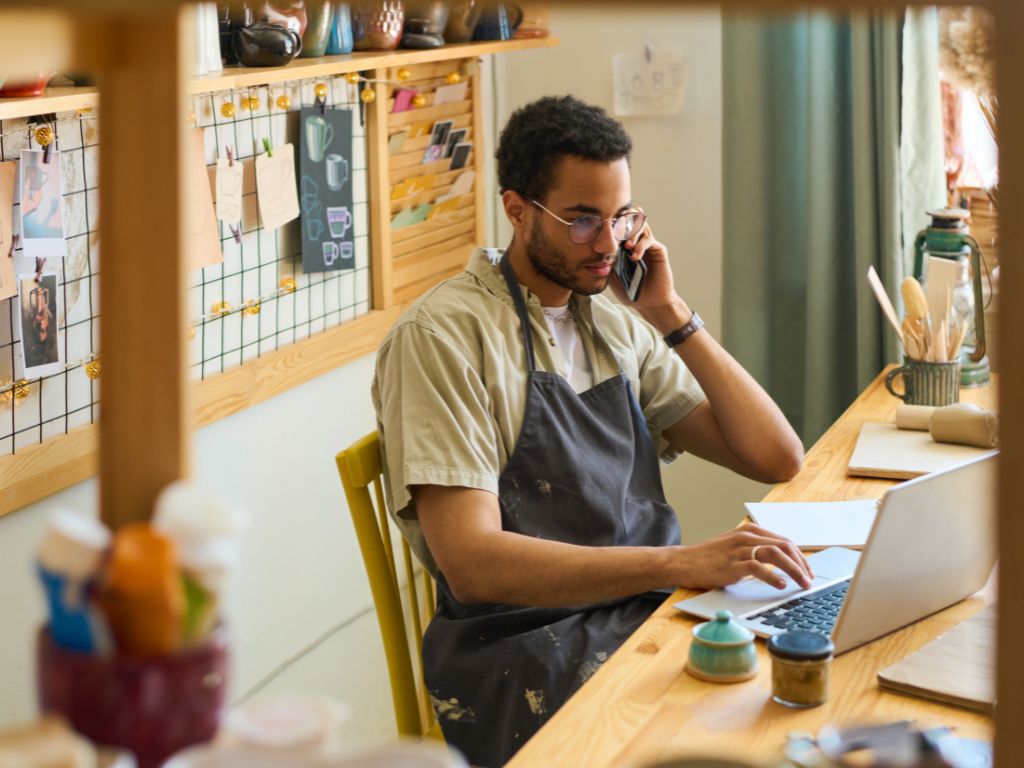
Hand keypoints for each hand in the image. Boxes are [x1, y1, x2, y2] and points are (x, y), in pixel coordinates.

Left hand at [606, 212, 690, 334]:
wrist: (649, 303)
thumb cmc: (630, 291)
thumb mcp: (613, 276)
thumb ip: (607, 261)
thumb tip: (596, 248)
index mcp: (623, 247)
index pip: (618, 227)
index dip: (611, 224)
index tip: (602, 226)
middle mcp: (636, 242)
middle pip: (630, 221)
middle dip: (622, 223)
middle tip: (616, 231)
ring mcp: (647, 245)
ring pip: (640, 226)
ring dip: (632, 233)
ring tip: (626, 245)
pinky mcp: (658, 250)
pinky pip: (648, 240)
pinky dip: (640, 246)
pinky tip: (634, 256)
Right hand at [675, 524, 814, 590]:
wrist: (682, 562)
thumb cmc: (708, 558)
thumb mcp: (734, 549)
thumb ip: (755, 551)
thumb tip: (780, 565)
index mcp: (749, 531)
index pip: (784, 541)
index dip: (800, 557)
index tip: (808, 571)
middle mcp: (746, 537)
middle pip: (785, 546)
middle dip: (802, 564)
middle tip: (810, 580)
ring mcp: (739, 549)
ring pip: (776, 554)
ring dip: (794, 570)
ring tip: (802, 584)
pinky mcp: (732, 564)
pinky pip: (758, 567)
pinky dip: (773, 576)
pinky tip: (781, 585)